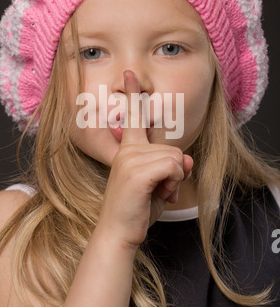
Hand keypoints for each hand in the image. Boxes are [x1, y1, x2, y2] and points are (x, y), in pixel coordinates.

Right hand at [98, 70, 192, 248]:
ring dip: (174, 180)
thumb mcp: (159, 184)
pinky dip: (173, 183)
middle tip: (160, 190)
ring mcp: (130, 159)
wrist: (118, 232)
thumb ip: (172, 166)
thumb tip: (187, 157)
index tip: (130, 74)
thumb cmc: (136, 208)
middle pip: (173, 148)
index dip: (132, 94)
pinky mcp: (137, 171)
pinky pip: (173, 166)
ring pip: (175, 157)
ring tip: (158, 193)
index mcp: (128, 149)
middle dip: (175, 172)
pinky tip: (160, 194)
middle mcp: (128, 150)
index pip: (134, 118)